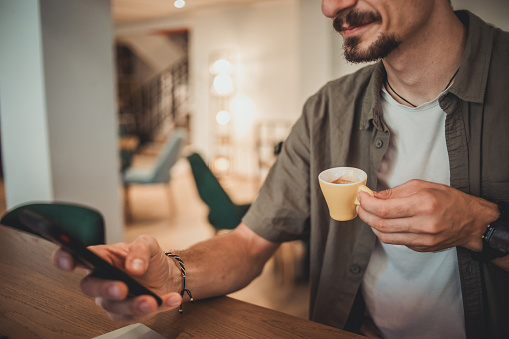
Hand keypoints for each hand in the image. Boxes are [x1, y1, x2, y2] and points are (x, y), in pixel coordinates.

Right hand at [52, 235, 182, 321]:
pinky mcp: (128, 313)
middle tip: (121, 288)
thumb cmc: (150, 259)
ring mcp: (113, 299)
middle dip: (105, 289)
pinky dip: (158, 306)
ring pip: (115, 306)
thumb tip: (134, 267)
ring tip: (150, 300)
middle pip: (90, 287)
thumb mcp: (148, 244)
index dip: (64, 258)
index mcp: (102, 258)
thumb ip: (140, 249)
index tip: (68, 261)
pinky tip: (170, 299)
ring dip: (134, 304)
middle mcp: (103, 279)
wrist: (168, 276)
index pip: (77, 257)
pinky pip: (138, 315)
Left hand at [357, 179, 499, 252]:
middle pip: (381, 224)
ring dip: (372, 225)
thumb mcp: (423, 186)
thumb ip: (396, 192)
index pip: (385, 209)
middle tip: (360, 206)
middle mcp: (423, 224)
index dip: (367, 203)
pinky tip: (385, 223)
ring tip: (369, 215)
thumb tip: (374, 196)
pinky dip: (386, 232)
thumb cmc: (449, 200)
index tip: (361, 197)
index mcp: (423, 204)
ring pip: (386, 236)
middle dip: (365, 215)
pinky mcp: (422, 248)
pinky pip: (396, 242)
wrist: (471, 221)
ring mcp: (423, 239)